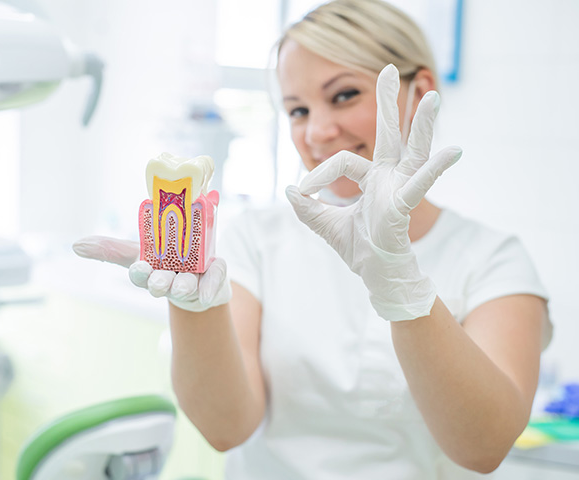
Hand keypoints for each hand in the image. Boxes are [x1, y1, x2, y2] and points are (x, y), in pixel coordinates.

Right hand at [72, 235, 230, 311]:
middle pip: (162, 284)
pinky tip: (208, 293)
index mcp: (151, 271)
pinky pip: (214, 282)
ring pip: (187, 286)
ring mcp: (192, 283)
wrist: (200, 277)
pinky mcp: (213, 282)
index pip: (141, 274)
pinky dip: (211, 287)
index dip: (140, 273)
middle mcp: (170, 280)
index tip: (140, 267)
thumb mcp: (140, 252)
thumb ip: (111, 249)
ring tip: (183, 287)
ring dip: (184, 286)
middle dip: (160, 283)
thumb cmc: (164, 263)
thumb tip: (76, 245)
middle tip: (159, 282)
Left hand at [285, 64, 461, 320]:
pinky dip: (435, 169)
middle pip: (389, 135)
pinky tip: (453, 151)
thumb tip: (288, 187)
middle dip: (388, 103)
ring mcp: (399, 189)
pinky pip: (419, 184)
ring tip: (432, 95)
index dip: (318, 173)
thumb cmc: (358, 248)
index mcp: (371, 178)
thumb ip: (307, 207)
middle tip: (388, 69)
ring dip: (421, 124)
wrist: (374, 275)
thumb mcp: (325, 224)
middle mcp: (389, 178)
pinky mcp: (403, 205)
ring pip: (413, 151)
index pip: (343, 161)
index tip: (301, 192)